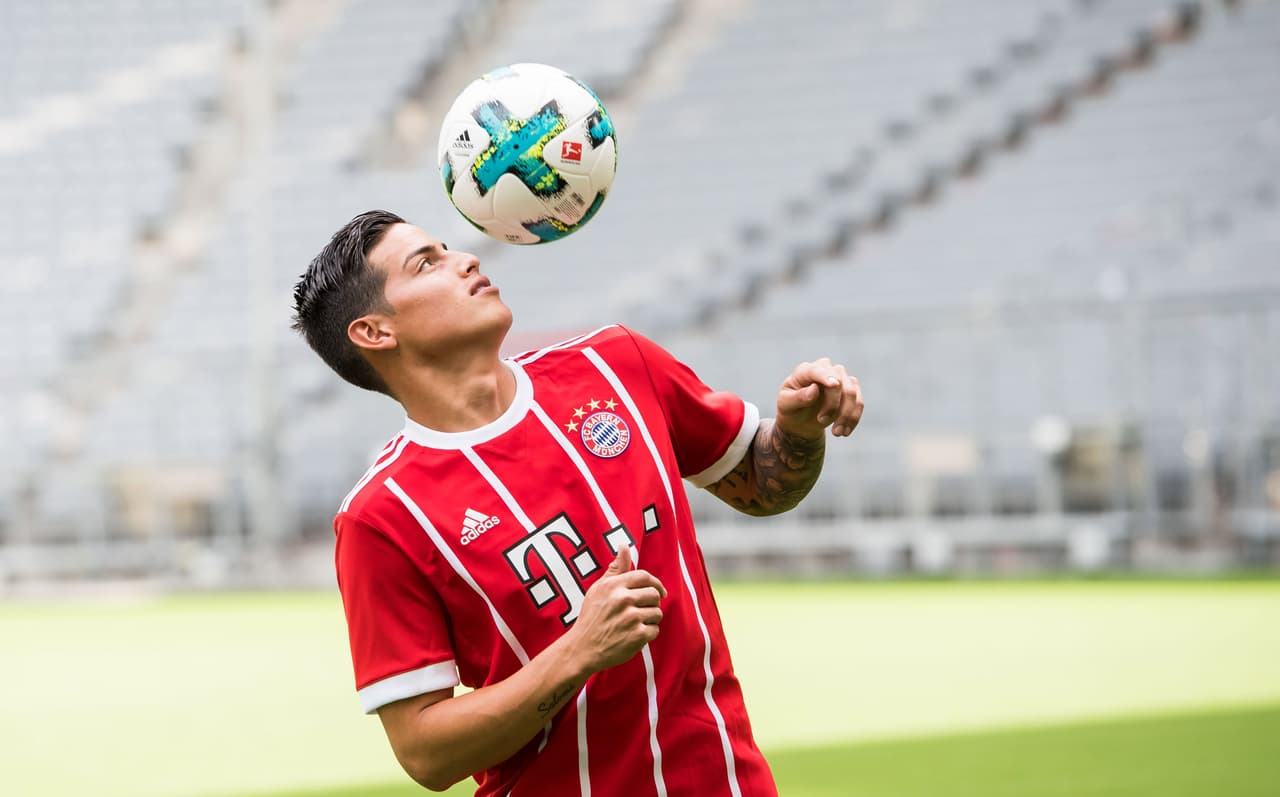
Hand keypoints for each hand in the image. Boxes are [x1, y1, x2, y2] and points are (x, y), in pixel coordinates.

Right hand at [566, 546, 666, 673]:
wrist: (582, 649)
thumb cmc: (591, 617)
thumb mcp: (599, 589)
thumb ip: (615, 569)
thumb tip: (624, 546)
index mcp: (614, 586)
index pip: (644, 576)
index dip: (655, 583)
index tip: (659, 591)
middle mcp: (623, 600)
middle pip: (654, 594)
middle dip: (652, 603)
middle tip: (643, 610)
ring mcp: (631, 618)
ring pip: (657, 613)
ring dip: (651, 619)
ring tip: (636, 623)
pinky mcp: (637, 636)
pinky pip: (655, 630)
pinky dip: (648, 634)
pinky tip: (635, 635)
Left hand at [776, 358, 863, 439]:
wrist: (800, 421)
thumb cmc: (791, 409)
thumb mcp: (786, 405)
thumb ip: (798, 397)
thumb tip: (814, 389)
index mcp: (805, 370)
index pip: (818, 370)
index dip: (826, 376)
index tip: (833, 384)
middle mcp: (825, 369)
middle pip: (838, 382)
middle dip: (833, 405)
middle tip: (821, 421)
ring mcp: (840, 378)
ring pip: (852, 393)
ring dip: (846, 415)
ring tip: (836, 433)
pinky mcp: (851, 390)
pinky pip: (859, 402)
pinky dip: (853, 418)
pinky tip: (845, 432)